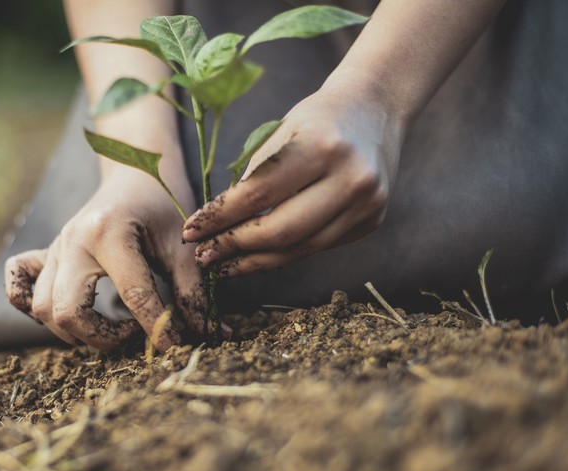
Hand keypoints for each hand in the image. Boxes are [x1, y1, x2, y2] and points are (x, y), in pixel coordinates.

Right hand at [5, 167, 204, 350]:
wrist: (136, 172)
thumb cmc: (163, 207)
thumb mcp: (183, 246)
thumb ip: (194, 292)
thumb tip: (211, 336)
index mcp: (109, 233)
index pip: (132, 296)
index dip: (157, 329)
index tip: (176, 346)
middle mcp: (72, 241)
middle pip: (68, 312)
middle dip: (102, 337)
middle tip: (132, 334)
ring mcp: (53, 248)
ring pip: (43, 309)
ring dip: (75, 331)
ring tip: (110, 326)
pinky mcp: (45, 253)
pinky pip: (18, 283)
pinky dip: (29, 303)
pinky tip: (61, 313)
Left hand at [181, 73, 405, 276]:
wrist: (375, 108)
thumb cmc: (316, 118)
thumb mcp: (280, 132)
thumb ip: (253, 177)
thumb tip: (216, 226)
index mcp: (322, 146)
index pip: (258, 195)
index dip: (220, 218)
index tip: (191, 231)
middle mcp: (351, 178)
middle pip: (280, 230)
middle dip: (235, 246)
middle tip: (204, 255)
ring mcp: (367, 204)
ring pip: (300, 248)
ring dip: (255, 261)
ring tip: (223, 265)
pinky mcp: (371, 221)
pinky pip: (317, 247)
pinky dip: (283, 254)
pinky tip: (257, 257)